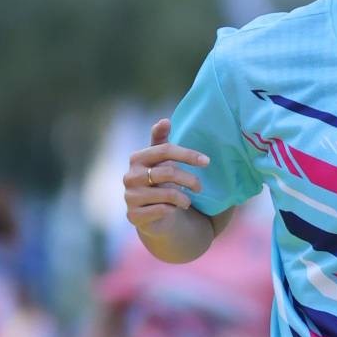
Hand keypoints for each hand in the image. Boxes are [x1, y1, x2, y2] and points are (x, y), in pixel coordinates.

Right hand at [123, 120, 210, 238]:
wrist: (151, 214)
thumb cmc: (159, 182)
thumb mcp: (161, 160)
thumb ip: (160, 140)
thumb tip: (165, 120)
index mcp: (137, 158)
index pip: (164, 150)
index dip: (187, 154)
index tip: (207, 161)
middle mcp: (130, 176)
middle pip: (168, 172)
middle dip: (189, 179)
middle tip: (200, 187)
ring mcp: (130, 197)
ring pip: (167, 194)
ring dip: (183, 198)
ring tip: (188, 201)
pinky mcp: (134, 216)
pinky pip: (162, 210)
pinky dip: (173, 210)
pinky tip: (174, 210)